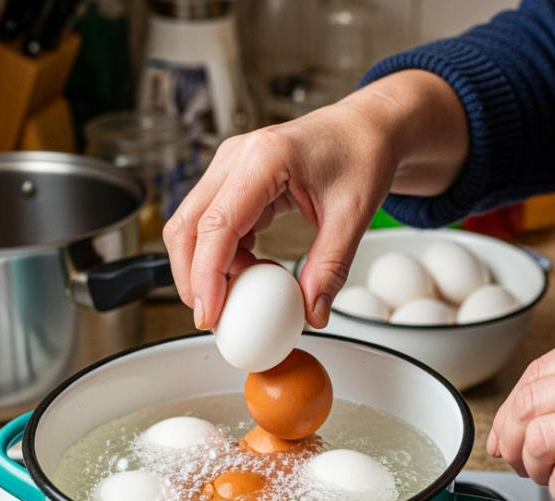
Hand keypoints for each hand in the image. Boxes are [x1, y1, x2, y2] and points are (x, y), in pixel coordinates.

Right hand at [163, 71, 467, 330]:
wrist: (367, 129)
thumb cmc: (362, 153)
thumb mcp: (353, 215)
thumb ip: (330, 268)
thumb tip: (312, 312)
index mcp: (266, 158)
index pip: (218, 225)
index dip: (207, 276)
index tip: (209, 313)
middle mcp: (238, 157)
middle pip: (188, 226)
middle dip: (191, 277)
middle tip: (213, 317)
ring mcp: (231, 166)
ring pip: (193, 225)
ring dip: (206, 267)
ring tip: (242, 296)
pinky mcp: (234, 178)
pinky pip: (212, 223)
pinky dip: (222, 254)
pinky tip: (252, 271)